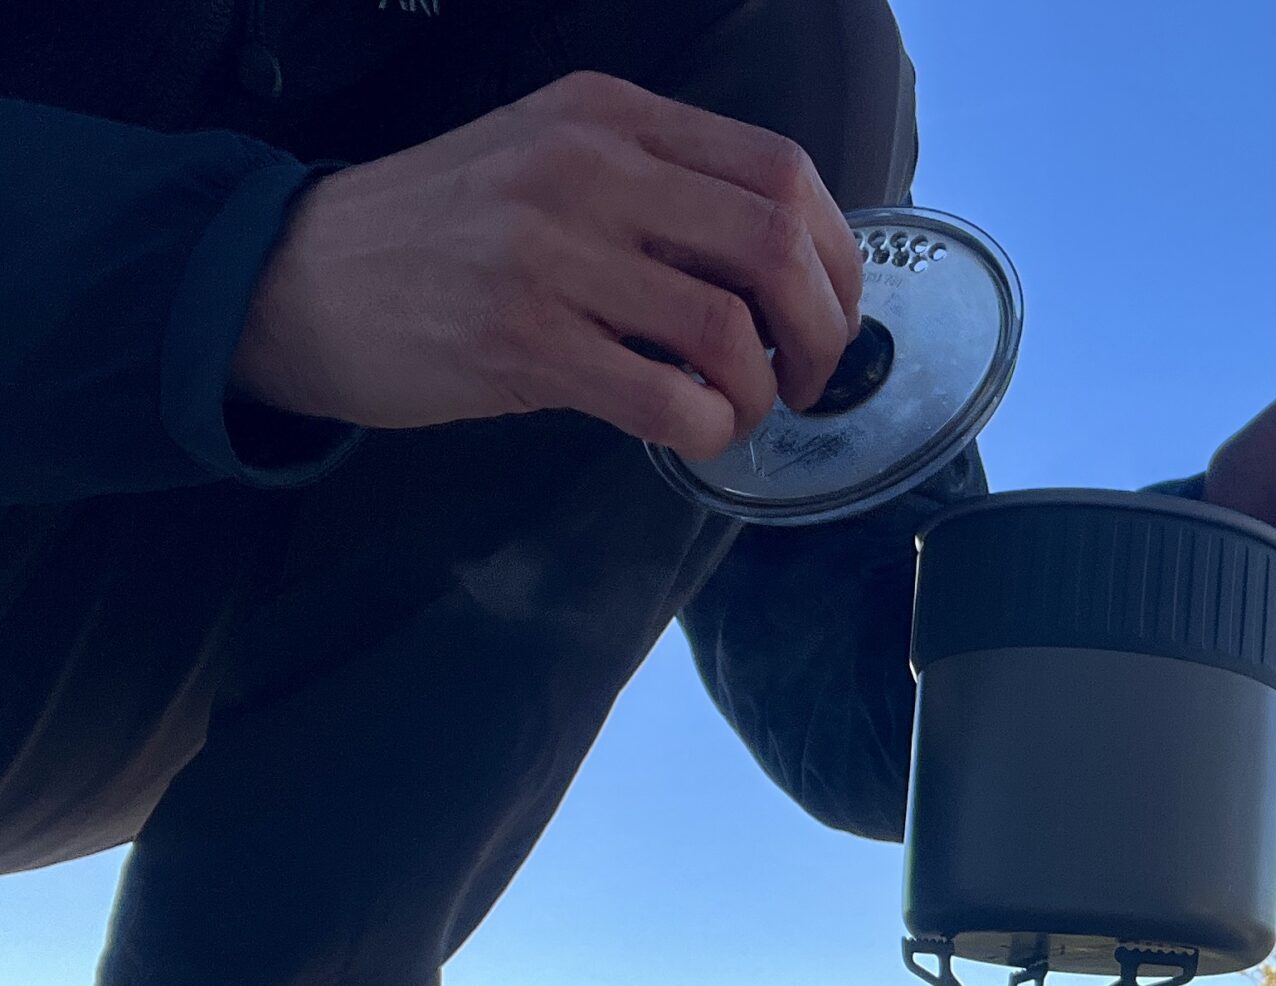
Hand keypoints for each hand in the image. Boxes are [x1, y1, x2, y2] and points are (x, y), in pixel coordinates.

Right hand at [230, 71, 864, 461]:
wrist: (291, 278)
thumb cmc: (442, 234)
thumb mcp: (551, 162)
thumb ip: (659, 190)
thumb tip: (784, 268)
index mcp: (610, 116)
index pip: (781, 171)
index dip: (838, 256)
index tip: (832, 311)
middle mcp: (586, 168)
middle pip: (774, 244)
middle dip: (822, 328)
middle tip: (806, 375)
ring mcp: (549, 252)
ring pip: (728, 326)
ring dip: (761, 389)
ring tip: (739, 409)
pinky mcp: (520, 341)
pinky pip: (666, 398)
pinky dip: (707, 429)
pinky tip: (691, 433)